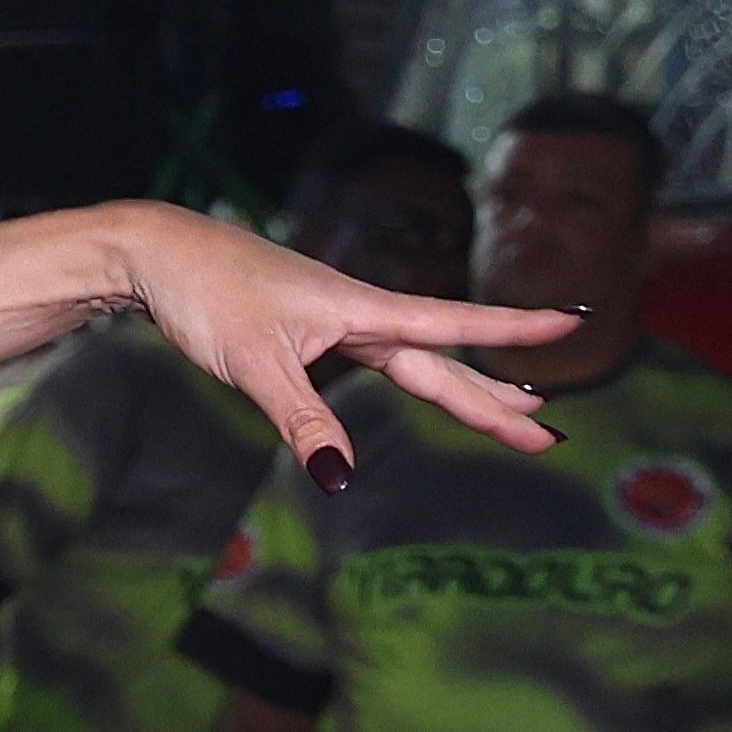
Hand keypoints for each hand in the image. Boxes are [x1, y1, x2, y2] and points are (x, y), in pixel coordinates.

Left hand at [111, 205, 571, 470]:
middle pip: (443, 362)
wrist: (158, 252)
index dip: (513, 331)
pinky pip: (381, 358)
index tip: (573, 321)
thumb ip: (304, 420)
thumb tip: (342, 479)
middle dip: (497, 399)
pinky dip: (416, 375)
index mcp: (362, 311)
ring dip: (466, 388)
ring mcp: (338, 321)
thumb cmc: (206, 295)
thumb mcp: (256, 365)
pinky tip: (429, 380)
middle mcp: (360, 313)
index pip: (454, 326)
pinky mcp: (312, 327)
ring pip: (417, 362)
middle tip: (549, 432)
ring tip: (520, 408)